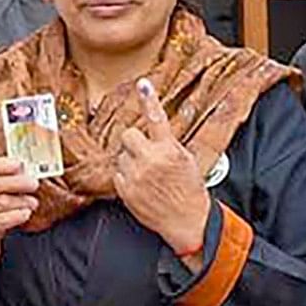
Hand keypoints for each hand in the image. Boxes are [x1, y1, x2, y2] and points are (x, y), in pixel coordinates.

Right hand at [0, 157, 41, 282]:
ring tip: (32, 202)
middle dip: (17, 182)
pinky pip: (4, 220)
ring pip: (1, 202)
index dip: (1, 164)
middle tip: (33, 183)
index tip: (19, 164)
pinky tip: (26, 214)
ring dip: (21, 200)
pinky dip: (18, 215)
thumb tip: (22, 169)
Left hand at [113, 80, 211, 259]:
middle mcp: (150, 160)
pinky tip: (139, 184)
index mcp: (169, 150)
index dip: (149, 99)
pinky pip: (117, 173)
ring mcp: (136, 176)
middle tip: (144, 152)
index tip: (143, 84)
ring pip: (121, 154)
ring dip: (129, 159)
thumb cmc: (189, 190)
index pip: (157, 118)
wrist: (186, 221)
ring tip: (145, 173)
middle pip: (128, 135)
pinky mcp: (125, 190)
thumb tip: (155, 130)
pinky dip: (125, 176)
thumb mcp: (186, 160)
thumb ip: (169, 144)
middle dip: (134, 141)